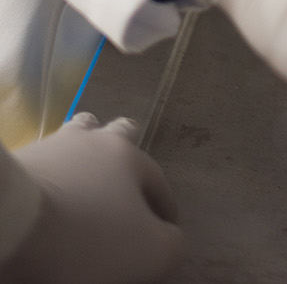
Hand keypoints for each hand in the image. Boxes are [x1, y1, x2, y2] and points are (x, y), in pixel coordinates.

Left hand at [2, 114, 181, 283]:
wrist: (8, 221)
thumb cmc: (86, 235)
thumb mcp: (147, 253)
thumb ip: (171, 245)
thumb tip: (171, 241)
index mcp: (128, 156)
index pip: (158, 180)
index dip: (165, 209)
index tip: (163, 233)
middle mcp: (92, 140)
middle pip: (116, 134)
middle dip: (124, 154)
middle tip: (121, 184)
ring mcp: (52, 146)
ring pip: (75, 139)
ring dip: (83, 154)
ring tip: (81, 181)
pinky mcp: (20, 161)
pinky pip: (43, 162)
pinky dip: (49, 175)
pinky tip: (48, 196)